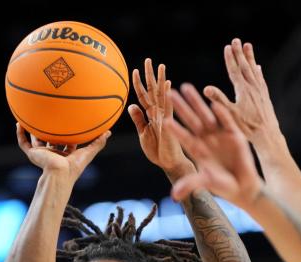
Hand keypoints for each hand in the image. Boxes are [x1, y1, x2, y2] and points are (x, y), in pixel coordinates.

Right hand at [15, 123, 109, 182]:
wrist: (59, 173)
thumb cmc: (74, 167)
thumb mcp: (89, 152)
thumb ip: (98, 143)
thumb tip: (109, 131)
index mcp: (65, 155)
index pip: (66, 144)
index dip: (68, 134)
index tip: (68, 123)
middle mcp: (52, 154)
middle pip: (50, 142)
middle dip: (49, 132)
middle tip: (48, 118)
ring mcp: (42, 154)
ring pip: (35, 141)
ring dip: (31, 131)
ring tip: (28, 118)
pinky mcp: (33, 154)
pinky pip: (23, 143)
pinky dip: (20, 134)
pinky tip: (18, 124)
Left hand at [128, 59, 192, 178]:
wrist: (168, 163)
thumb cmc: (157, 151)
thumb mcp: (142, 133)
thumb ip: (138, 119)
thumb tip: (131, 105)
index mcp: (151, 115)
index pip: (144, 96)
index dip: (139, 84)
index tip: (135, 71)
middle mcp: (159, 112)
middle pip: (153, 90)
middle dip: (151, 75)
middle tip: (148, 60)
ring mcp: (165, 116)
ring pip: (162, 95)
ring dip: (161, 80)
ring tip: (161, 66)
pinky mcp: (170, 123)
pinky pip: (168, 108)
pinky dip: (167, 96)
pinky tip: (168, 84)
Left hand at [167, 84, 262, 207]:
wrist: (244, 187)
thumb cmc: (223, 186)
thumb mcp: (206, 183)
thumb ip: (190, 184)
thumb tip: (174, 196)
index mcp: (197, 150)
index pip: (183, 137)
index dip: (174, 129)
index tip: (163, 120)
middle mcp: (206, 140)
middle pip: (191, 121)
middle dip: (180, 107)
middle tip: (168, 93)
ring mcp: (220, 136)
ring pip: (205, 116)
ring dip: (196, 103)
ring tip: (186, 87)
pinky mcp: (235, 135)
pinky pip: (227, 121)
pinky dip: (221, 114)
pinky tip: (214, 103)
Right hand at [203, 39, 280, 145]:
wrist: (267, 135)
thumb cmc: (247, 127)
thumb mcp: (230, 114)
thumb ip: (219, 99)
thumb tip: (206, 88)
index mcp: (243, 90)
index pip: (234, 70)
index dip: (230, 58)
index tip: (227, 47)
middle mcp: (253, 87)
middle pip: (245, 66)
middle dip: (239, 53)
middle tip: (237, 40)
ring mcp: (260, 91)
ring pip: (254, 70)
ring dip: (250, 58)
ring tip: (248, 46)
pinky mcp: (265, 96)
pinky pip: (261, 79)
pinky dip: (258, 71)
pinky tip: (258, 67)